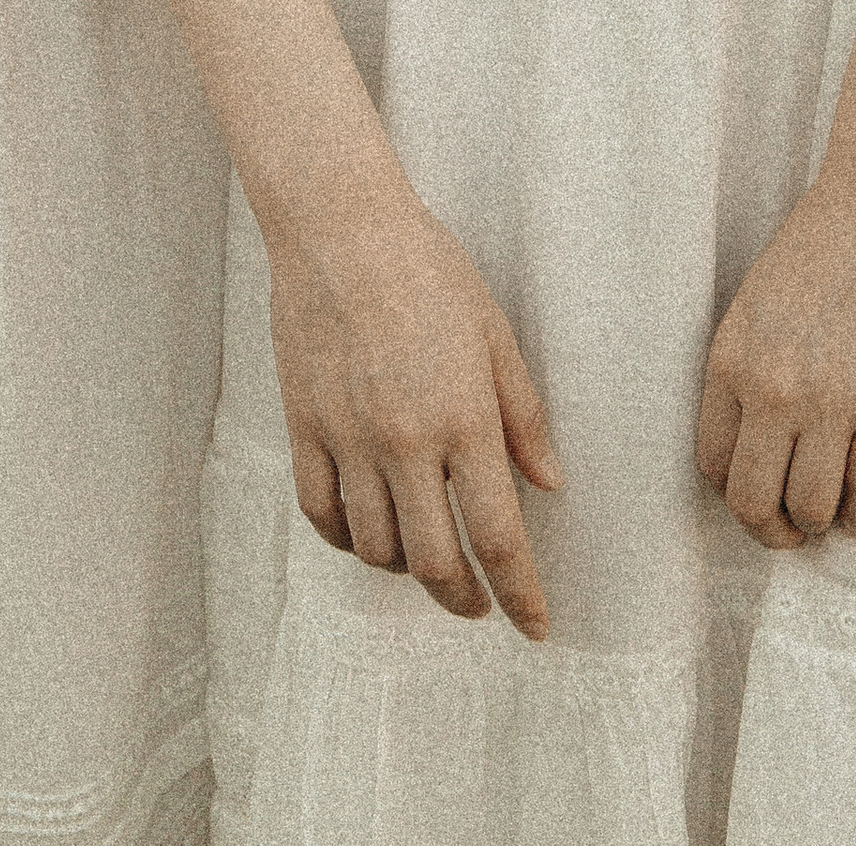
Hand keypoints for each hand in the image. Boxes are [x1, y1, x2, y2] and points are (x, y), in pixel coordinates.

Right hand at [264, 160, 562, 636]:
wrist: (339, 227)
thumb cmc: (426, 269)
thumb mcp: (494, 335)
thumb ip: (522, 416)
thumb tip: (550, 485)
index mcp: (464, 418)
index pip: (498, 536)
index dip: (521, 594)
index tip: (534, 626)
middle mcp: (406, 441)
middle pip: (435, 562)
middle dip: (464, 600)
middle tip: (480, 605)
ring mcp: (349, 438)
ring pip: (376, 547)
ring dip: (407, 571)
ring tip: (426, 561)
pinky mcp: (305, 426)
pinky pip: (321, 512)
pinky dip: (346, 540)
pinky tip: (366, 534)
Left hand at [696, 160, 855, 546]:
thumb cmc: (827, 241)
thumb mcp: (760, 302)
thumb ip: (753, 365)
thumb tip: (759, 431)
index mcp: (731, 359)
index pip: (711, 462)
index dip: (733, 493)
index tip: (756, 496)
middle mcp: (772, 390)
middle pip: (752, 501)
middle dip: (771, 531)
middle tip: (791, 533)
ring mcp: (831, 404)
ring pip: (811, 508)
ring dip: (820, 524)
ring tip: (832, 517)